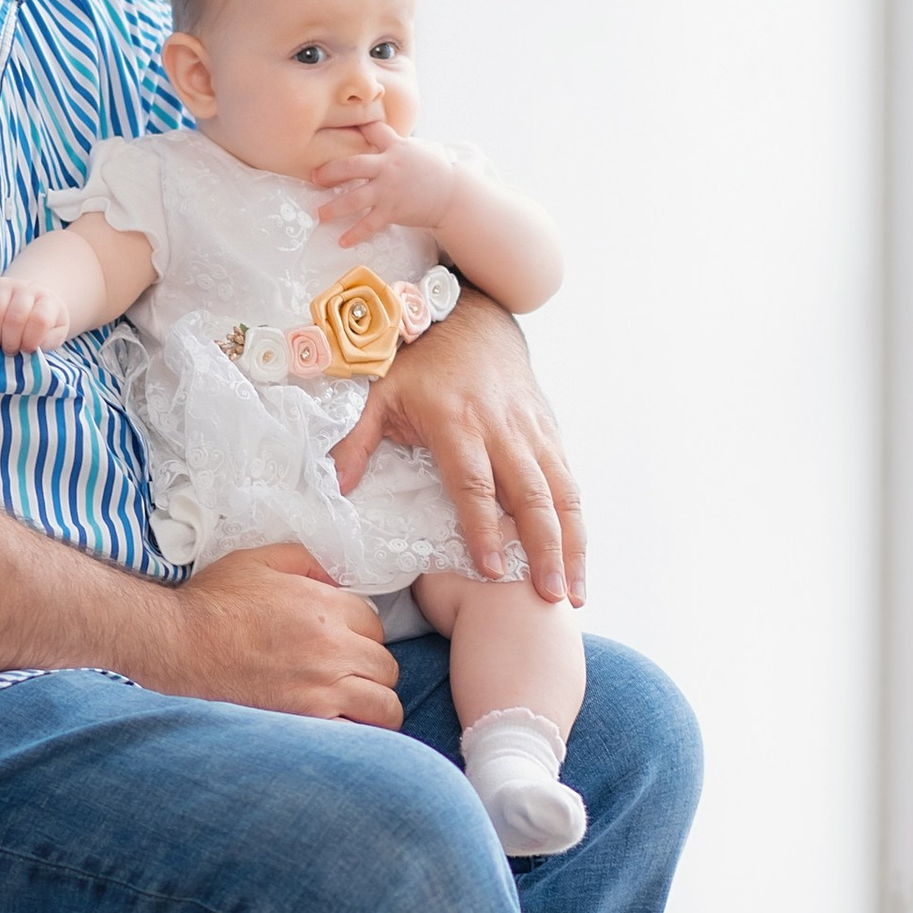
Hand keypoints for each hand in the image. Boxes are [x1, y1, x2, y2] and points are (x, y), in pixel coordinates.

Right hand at [0, 272, 70, 354]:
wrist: (34, 300)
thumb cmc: (44, 324)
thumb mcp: (56, 333)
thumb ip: (48, 341)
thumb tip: (32, 347)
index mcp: (48, 302)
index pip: (40, 320)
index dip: (31, 340)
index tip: (27, 350)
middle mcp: (27, 289)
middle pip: (15, 318)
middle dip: (10, 341)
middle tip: (10, 350)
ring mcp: (6, 285)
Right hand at [149, 545, 401, 724]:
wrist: (176, 643)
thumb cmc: (212, 600)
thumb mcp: (259, 560)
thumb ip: (306, 560)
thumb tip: (335, 578)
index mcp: (324, 605)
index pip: (375, 623)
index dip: (361, 632)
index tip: (342, 640)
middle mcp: (331, 648)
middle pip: (387, 667)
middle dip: (372, 669)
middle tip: (347, 673)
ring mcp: (321, 689)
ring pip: (385, 706)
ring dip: (375, 705)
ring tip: (355, 704)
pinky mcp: (305, 721)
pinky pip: (356, 735)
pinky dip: (355, 733)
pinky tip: (338, 726)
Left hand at [309, 122, 456, 248]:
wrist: (452, 193)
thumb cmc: (433, 171)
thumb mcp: (413, 150)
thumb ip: (391, 144)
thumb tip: (373, 134)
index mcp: (394, 148)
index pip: (372, 130)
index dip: (356, 127)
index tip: (333, 129)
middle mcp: (388, 167)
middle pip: (351, 166)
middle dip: (329, 172)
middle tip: (313, 177)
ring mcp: (389, 190)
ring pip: (354, 199)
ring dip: (334, 208)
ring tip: (320, 215)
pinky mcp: (393, 210)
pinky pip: (369, 224)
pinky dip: (355, 234)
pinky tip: (343, 241)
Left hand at [333, 292, 584, 603]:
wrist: (471, 315)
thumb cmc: (419, 361)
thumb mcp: (378, 392)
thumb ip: (355, 440)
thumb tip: (333, 489)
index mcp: (458, 422)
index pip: (474, 484)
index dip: (484, 528)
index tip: (493, 570)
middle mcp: (503, 428)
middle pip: (531, 495)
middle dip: (545, 549)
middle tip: (550, 597)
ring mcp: (532, 430)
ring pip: (561, 492)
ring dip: (572, 544)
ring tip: (574, 593)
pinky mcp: (549, 430)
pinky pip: (569, 479)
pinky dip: (577, 522)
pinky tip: (579, 558)